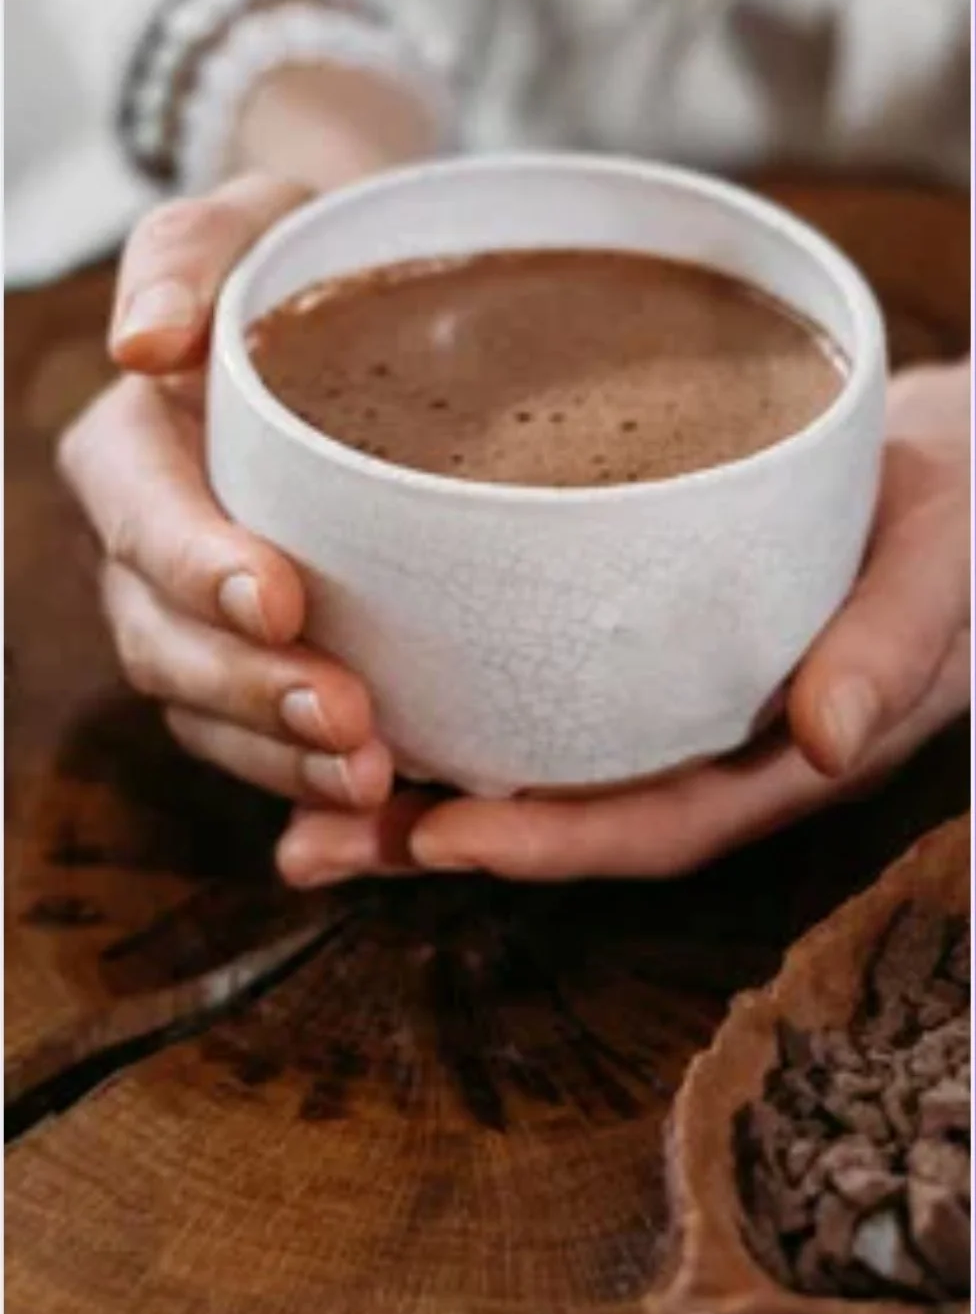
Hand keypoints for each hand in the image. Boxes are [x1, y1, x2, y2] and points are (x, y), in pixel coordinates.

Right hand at [59, 171, 393, 813]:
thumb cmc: (310, 264)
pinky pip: (263, 746)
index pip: (142, 516)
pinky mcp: (260, 669)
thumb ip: (190, 256)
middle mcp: (151, 552)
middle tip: (347, 722)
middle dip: (249, 690)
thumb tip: (140, 343)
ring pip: (207, 714)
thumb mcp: (255, 222)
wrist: (372, 322)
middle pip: (166, 642)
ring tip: (372, 780)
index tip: (279, 596)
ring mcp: (199, 623)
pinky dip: (308, 785)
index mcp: (135, 451)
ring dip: (281, 756)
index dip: (197, 565)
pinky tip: (381, 807)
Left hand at [279, 360, 970, 885]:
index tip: (442, 835)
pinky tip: (353, 686)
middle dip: (435, 841)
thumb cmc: (957, 519)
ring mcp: (661, 708)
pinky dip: (443, 704)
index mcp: (779, 758)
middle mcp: (705, 751)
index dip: (550, 842)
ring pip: (526, 768)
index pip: (655, 825)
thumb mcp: (947, 566)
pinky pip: (526, 694)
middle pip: (559, 817)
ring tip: (291, 800)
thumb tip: (831, 738)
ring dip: (410, 792)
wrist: (950, 470)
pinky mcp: (626, 651)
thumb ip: (897, 643)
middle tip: (309, 843)